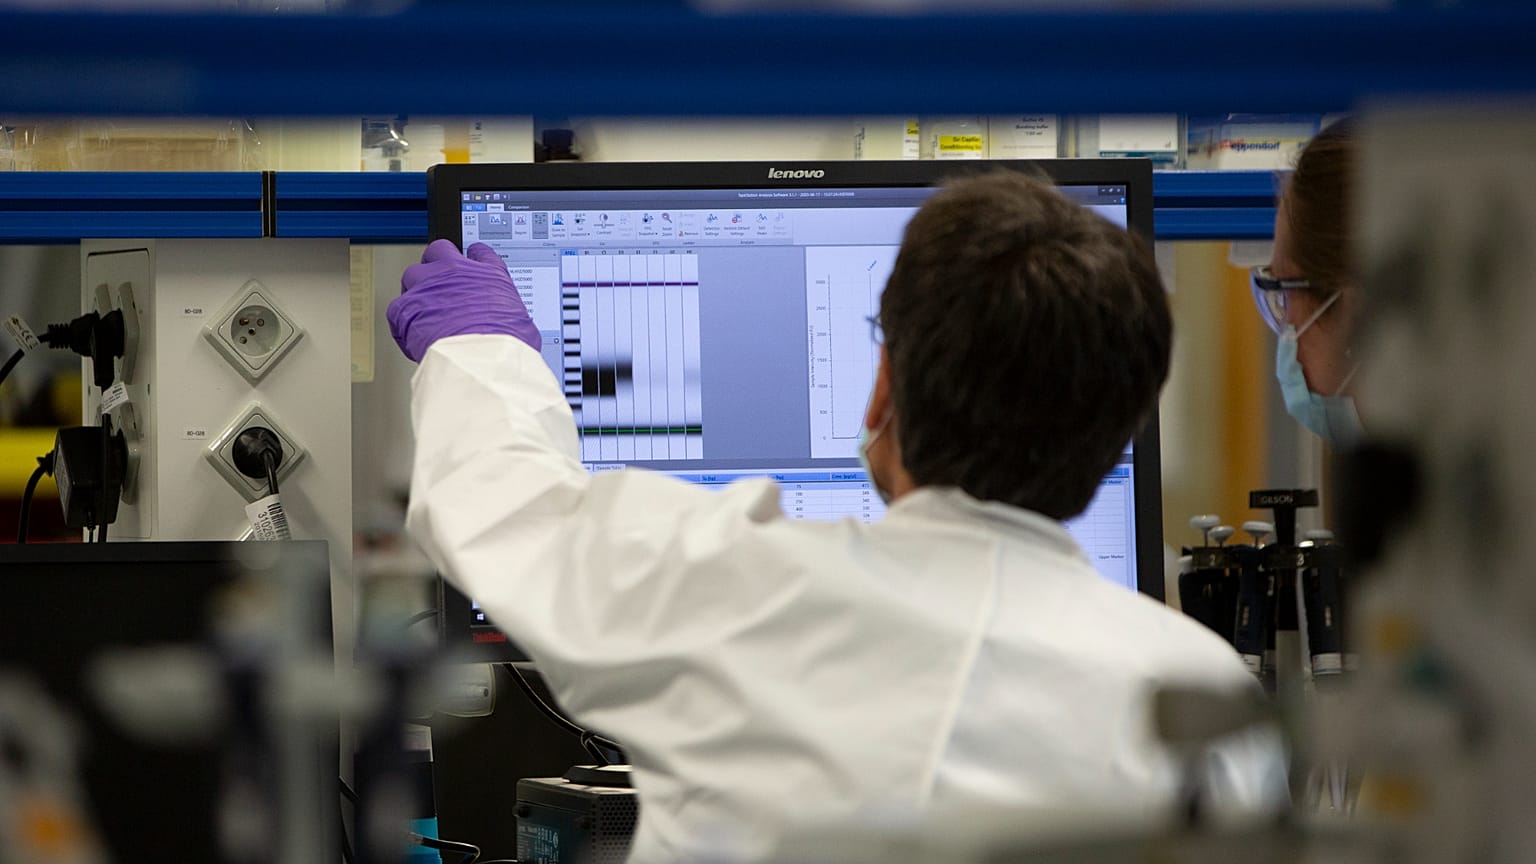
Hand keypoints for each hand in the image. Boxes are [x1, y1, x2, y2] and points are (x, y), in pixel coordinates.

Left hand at [388, 239, 540, 361]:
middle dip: (438, 264)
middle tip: (440, 282)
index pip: (479, 253)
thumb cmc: (504, 344)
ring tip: (423, 308)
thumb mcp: (521, 323)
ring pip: (412, 274)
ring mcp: (429, 286)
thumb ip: (508, 314)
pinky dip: (402, 320)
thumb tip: (508, 325)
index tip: (471, 261)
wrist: (481, 359)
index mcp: (489, 274)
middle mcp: (456, 273)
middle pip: (439, 251)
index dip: (474, 257)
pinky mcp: (406, 307)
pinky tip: (410, 333)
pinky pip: (396, 307)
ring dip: (416, 288)